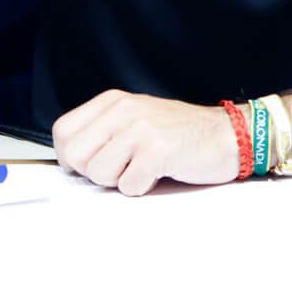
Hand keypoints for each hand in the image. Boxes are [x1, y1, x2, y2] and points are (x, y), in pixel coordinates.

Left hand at [50, 90, 238, 195]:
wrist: (228, 135)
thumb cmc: (180, 134)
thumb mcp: (134, 119)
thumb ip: (103, 132)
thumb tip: (70, 159)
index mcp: (112, 102)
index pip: (63, 132)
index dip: (70, 157)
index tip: (88, 165)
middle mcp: (123, 110)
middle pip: (75, 155)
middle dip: (94, 173)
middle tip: (120, 169)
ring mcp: (140, 128)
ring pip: (99, 173)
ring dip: (120, 181)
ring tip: (142, 168)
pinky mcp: (158, 150)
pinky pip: (129, 185)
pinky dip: (142, 189)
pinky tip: (158, 174)